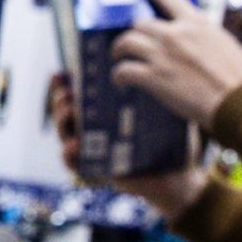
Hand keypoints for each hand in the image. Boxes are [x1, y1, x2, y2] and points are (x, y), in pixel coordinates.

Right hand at [49, 72, 205, 220]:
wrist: (179, 178)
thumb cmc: (173, 143)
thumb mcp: (162, 112)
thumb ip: (154, 92)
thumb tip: (151, 64)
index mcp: (108, 113)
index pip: (81, 95)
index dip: (66, 84)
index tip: (61, 74)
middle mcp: (97, 129)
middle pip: (67, 111)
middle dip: (61, 99)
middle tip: (67, 93)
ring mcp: (94, 149)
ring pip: (65, 133)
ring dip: (61, 121)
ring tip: (70, 112)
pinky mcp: (96, 169)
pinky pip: (73, 163)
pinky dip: (68, 154)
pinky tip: (74, 145)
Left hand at [111, 0, 241, 133]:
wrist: (241, 103)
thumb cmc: (240, 79)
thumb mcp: (224, 45)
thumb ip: (202, 39)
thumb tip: (190, 43)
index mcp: (197, 23)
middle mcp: (176, 34)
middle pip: (140, 23)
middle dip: (134, 32)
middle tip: (129, 41)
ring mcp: (162, 54)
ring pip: (126, 42)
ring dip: (120, 49)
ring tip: (119, 56)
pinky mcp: (154, 77)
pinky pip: (125, 70)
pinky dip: (119, 75)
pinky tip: (120, 81)